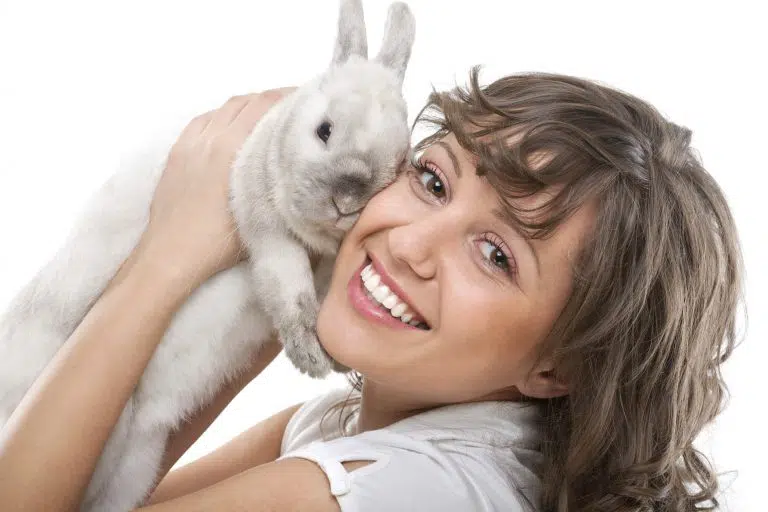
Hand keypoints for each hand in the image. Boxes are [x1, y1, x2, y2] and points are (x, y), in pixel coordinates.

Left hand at [133, 87, 296, 286]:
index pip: (262, 106)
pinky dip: (222, 117)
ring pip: (222, 109)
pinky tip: (230, 128)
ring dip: (246, 107)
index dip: (287, 97)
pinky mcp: (176, 153)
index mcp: (229, 149)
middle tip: (293, 107)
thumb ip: (277, 183)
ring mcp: (189, 144)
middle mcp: (208, 138)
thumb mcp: (260, 213)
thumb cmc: (218, 243)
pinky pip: (203, 122)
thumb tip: (300, 166)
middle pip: (243, 102)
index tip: (307, 99)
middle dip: (270, 100)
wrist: (170, 255)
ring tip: (265, 116)